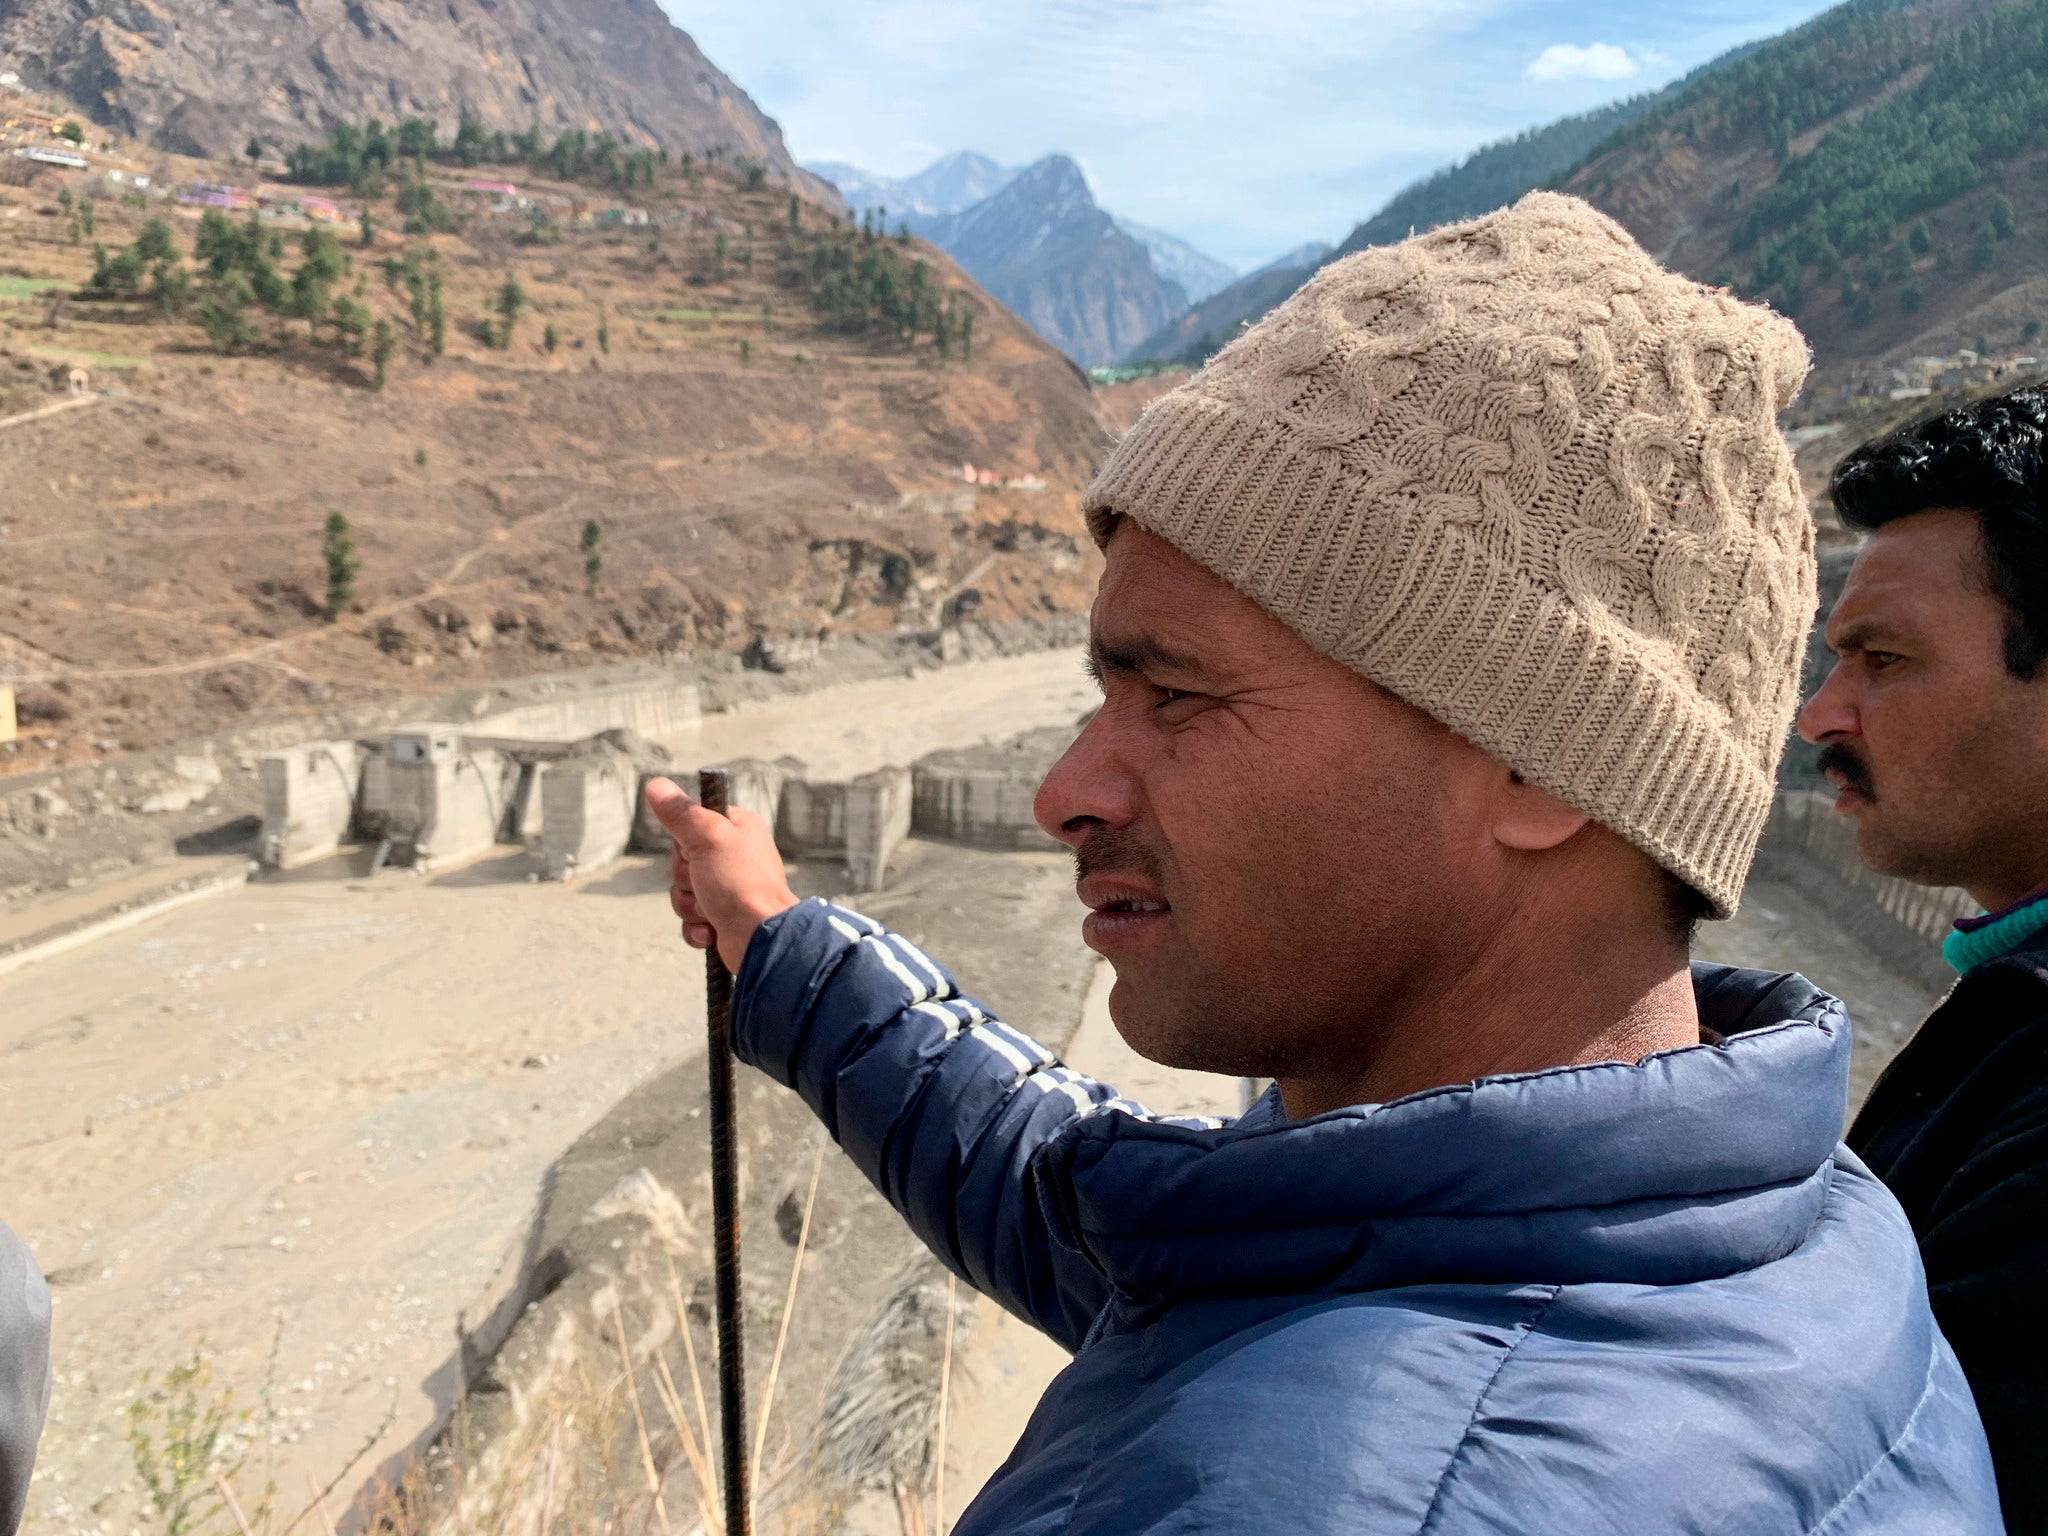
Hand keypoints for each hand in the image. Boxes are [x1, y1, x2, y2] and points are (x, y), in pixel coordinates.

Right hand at [644, 777, 798, 973]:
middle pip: (682, 860)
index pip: (690, 824)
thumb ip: (680, 812)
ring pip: (682, 892)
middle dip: (685, 878)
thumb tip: (655, 784)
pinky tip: (711, 931)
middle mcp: (734, 855)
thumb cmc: (738, 882)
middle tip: (706, 882)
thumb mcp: (707, 836)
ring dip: (690, 905)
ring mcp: (729, 888)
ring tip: (712, 910)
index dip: (684, 841)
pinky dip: (696, 927)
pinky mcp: (723, 917)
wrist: (760, 936)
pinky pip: (691, 919)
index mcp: (738, 828)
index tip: (695, 849)